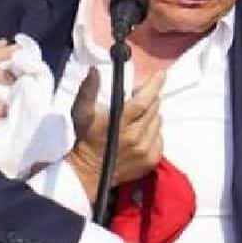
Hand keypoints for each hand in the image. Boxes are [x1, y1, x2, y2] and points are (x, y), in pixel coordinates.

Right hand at [66, 68, 164, 200]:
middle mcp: (135, 137)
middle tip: (139, 98)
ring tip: (138, 117)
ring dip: (151, 115)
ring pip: (158, 122)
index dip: (153, 86)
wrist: (88, 172)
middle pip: (153, 108)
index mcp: (119, 123)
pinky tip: (141, 132)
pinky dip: (154, 132)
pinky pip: (160, 138)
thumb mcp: (81, 112)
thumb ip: (88, 90)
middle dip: (149, 99)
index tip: (161, 74)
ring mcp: (145, 150)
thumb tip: (95, 70)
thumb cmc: (84, 138)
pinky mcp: (151, 161)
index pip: (143, 100)